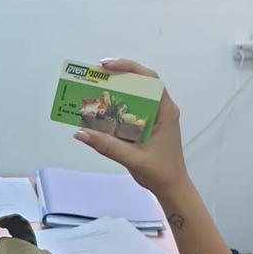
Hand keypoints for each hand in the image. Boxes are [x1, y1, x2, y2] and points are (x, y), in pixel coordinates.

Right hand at [72, 59, 189, 194]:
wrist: (172, 187)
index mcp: (165, 112)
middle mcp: (160, 110)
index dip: (128, 67)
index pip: (149, 80)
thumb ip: (107, 146)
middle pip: (139, 84)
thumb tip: (81, 133)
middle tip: (93, 77)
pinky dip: (113, 111)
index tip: (106, 66)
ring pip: (132, 97)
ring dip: (112, 94)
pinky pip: (128, 112)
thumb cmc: (161, 172)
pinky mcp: (145, 126)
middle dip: (116, 78)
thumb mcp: (132, 159)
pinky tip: (98, 114)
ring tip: (92, 93)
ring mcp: (154, 117)